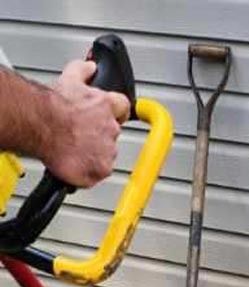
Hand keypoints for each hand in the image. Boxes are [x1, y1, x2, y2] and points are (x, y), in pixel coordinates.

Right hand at [43, 60, 130, 187]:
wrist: (42, 126)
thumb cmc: (52, 106)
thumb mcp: (68, 79)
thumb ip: (83, 70)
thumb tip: (90, 66)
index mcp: (107, 105)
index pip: (123, 107)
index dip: (116, 112)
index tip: (110, 115)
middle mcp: (111, 128)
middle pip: (112, 133)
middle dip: (99, 134)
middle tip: (80, 134)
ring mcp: (108, 150)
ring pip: (106, 154)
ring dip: (94, 153)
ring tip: (74, 148)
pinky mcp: (101, 169)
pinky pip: (99, 172)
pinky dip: (89, 170)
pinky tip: (75, 162)